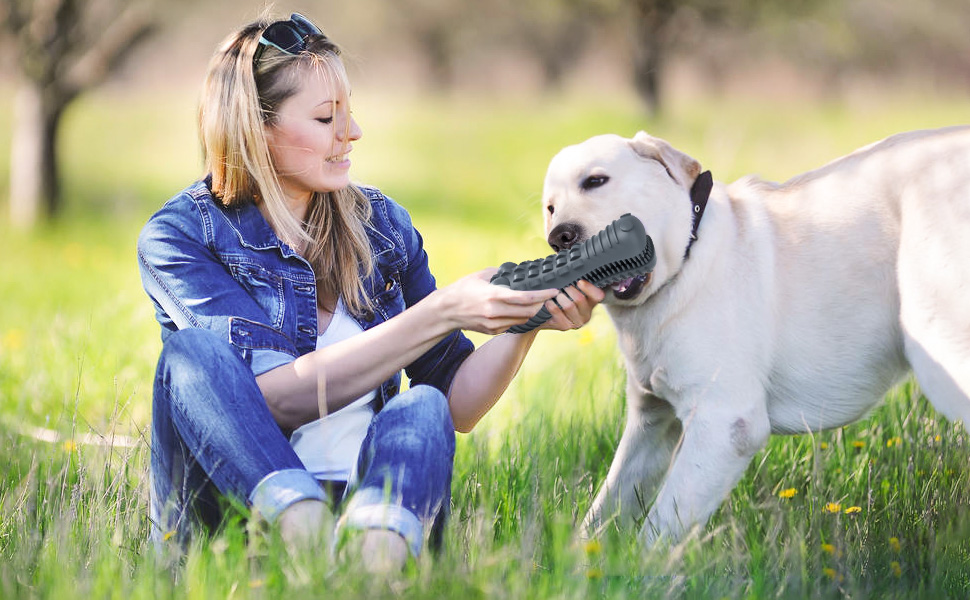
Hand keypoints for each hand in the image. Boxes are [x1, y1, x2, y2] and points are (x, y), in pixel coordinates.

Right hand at [435, 269, 558, 334]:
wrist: (446, 310)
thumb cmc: (464, 289)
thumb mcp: (481, 275)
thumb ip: (501, 272)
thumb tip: (518, 269)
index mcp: (493, 295)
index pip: (525, 298)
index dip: (543, 295)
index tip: (554, 291)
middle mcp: (495, 312)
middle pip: (528, 311)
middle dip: (542, 305)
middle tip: (550, 297)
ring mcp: (494, 324)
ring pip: (523, 320)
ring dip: (533, 312)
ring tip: (540, 303)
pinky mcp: (492, 331)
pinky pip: (513, 325)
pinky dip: (521, 318)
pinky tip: (523, 311)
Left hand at [536, 279, 605, 331]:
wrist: (546, 316)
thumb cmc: (560, 300)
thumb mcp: (571, 291)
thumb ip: (577, 285)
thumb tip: (578, 275)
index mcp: (591, 304)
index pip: (598, 296)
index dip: (590, 288)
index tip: (579, 282)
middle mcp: (586, 314)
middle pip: (580, 299)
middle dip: (569, 290)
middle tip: (564, 288)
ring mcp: (576, 322)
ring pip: (569, 305)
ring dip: (560, 297)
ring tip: (556, 295)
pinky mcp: (565, 326)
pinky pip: (558, 312)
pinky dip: (552, 305)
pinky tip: (548, 302)